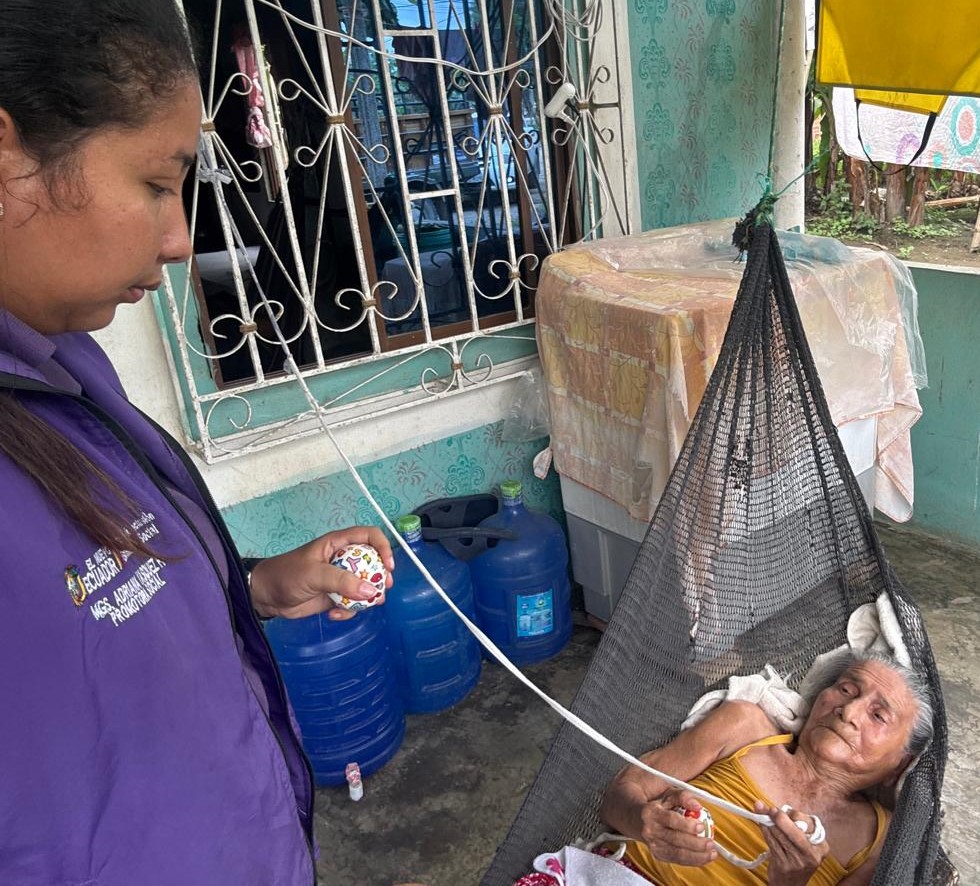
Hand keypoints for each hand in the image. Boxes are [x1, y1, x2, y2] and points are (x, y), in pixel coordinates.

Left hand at [248, 526, 394, 620]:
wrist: (265, 597)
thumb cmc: (286, 575)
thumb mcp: (314, 574)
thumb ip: (342, 581)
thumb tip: (370, 591)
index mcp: (338, 544)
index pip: (369, 536)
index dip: (383, 547)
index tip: (388, 566)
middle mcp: (343, 559)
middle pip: (373, 563)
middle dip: (381, 577)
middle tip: (383, 589)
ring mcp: (340, 579)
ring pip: (365, 585)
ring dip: (368, 597)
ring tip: (366, 606)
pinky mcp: (335, 597)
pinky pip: (352, 603)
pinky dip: (348, 611)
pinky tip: (334, 616)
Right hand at [635, 790, 716, 866]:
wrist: (635, 819)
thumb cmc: (656, 806)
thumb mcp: (668, 795)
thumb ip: (683, 796)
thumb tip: (698, 806)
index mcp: (651, 813)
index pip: (670, 820)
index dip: (687, 824)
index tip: (701, 825)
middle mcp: (650, 831)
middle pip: (675, 840)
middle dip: (695, 843)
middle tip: (710, 843)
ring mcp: (653, 845)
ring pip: (676, 854)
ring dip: (696, 856)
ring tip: (711, 853)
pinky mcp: (658, 855)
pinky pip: (677, 860)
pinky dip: (692, 861)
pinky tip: (703, 858)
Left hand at [755, 802, 829, 885]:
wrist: (790, 884)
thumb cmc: (796, 857)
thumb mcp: (803, 842)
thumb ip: (793, 824)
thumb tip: (770, 807)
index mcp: (821, 846)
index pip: (808, 823)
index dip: (793, 814)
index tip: (783, 810)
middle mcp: (812, 855)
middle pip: (793, 830)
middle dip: (779, 817)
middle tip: (770, 809)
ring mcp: (798, 861)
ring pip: (780, 834)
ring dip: (768, 821)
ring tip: (761, 812)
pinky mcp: (784, 865)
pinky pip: (772, 842)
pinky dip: (764, 830)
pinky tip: (761, 824)